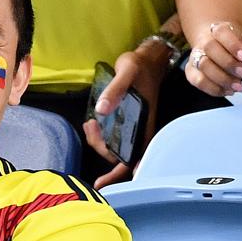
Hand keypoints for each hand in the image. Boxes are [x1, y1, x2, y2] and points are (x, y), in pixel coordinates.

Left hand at [81, 38, 168, 184]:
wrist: (151, 57)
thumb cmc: (140, 64)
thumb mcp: (127, 71)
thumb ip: (115, 89)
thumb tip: (100, 111)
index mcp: (145, 122)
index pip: (136, 156)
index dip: (120, 173)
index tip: (103, 183)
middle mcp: (141, 129)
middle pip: (122, 156)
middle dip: (101, 148)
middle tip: (90, 127)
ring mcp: (135, 126)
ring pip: (117, 148)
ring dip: (100, 142)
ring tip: (90, 124)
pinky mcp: (130, 121)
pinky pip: (116, 138)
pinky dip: (103, 138)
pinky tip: (94, 125)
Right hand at [184, 19, 241, 97]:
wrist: (222, 49)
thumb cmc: (238, 47)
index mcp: (220, 29)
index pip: (222, 32)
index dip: (234, 46)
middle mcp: (205, 40)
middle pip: (210, 47)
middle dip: (229, 64)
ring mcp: (195, 56)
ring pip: (203, 65)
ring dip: (223, 79)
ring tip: (238, 86)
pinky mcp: (191, 71)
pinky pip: (199, 82)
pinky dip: (215, 89)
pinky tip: (228, 90)